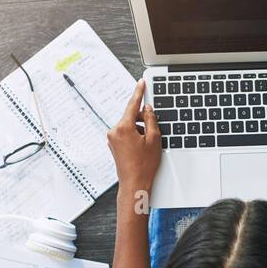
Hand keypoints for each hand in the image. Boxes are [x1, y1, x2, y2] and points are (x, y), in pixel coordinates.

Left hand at [107, 79, 160, 196]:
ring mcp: (112, 138)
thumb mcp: (154, 139)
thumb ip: (151, 120)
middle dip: (142, 120)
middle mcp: (114, 131)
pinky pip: (125, 133)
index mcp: (124, 128)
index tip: (141, 83)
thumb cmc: (144, 166)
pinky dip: (134, 136)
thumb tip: (148, 109)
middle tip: (152, 131)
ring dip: (139, 129)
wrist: (134, 184)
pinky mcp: (113, 145)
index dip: (139, 92)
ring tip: (146, 145)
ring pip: (129, 125)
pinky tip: (140, 148)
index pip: (133, 105)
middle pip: (131, 116)